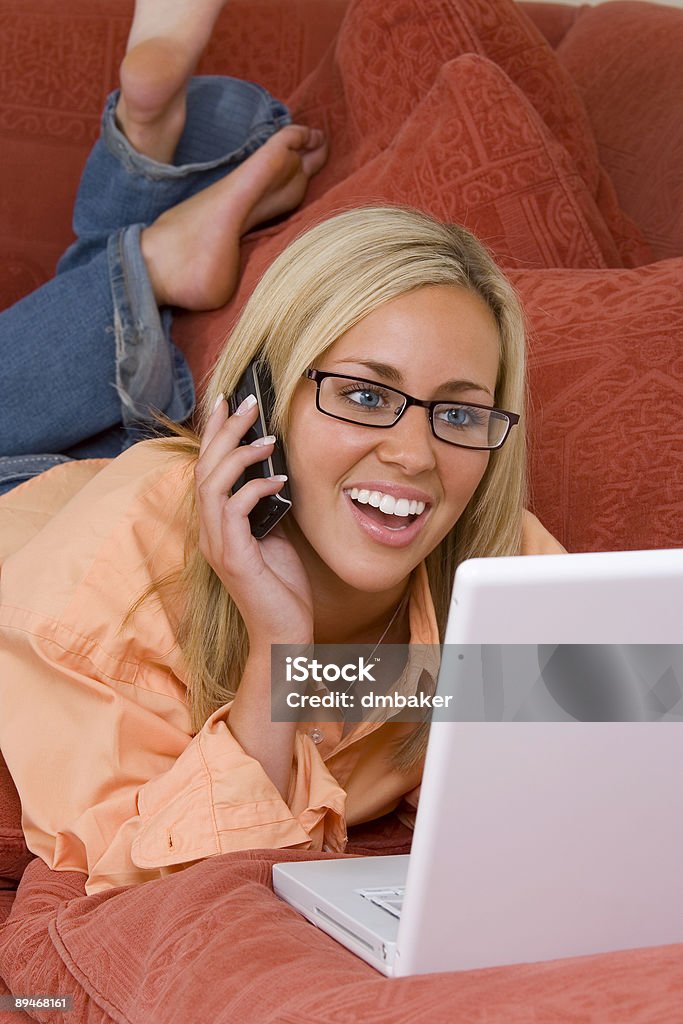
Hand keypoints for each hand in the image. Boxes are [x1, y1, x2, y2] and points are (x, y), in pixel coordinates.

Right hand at [195, 395, 313, 646]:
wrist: (284, 635)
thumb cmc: (282, 588)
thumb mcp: (277, 536)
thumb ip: (269, 506)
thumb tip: (280, 469)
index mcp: (217, 524)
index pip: (206, 468)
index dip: (213, 432)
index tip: (226, 400)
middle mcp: (210, 532)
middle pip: (204, 468)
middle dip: (224, 430)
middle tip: (249, 402)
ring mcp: (218, 546)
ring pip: (212, 484)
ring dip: (239, 455)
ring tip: (268, 438)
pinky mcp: (233, 559)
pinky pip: (235, 511)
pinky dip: (257, 489)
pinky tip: (281, 479)